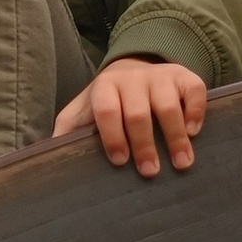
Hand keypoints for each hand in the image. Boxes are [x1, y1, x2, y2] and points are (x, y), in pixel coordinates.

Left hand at [53, 54, 205, 177]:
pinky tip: (193, 133)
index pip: (106, 110)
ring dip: (175, 137)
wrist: (133, 69)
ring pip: (168, 105)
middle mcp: (132, 79)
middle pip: (138, 112)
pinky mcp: (185, 77)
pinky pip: (195, 91)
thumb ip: (67, 133)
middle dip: (144, 144)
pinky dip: (195, 112)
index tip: (119, 161)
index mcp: (104, 88)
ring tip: (181, 164)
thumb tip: (46, 159)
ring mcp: (160, 76)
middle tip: (149, 172)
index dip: (113, 136)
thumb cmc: (106, 102)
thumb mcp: (81, 113)